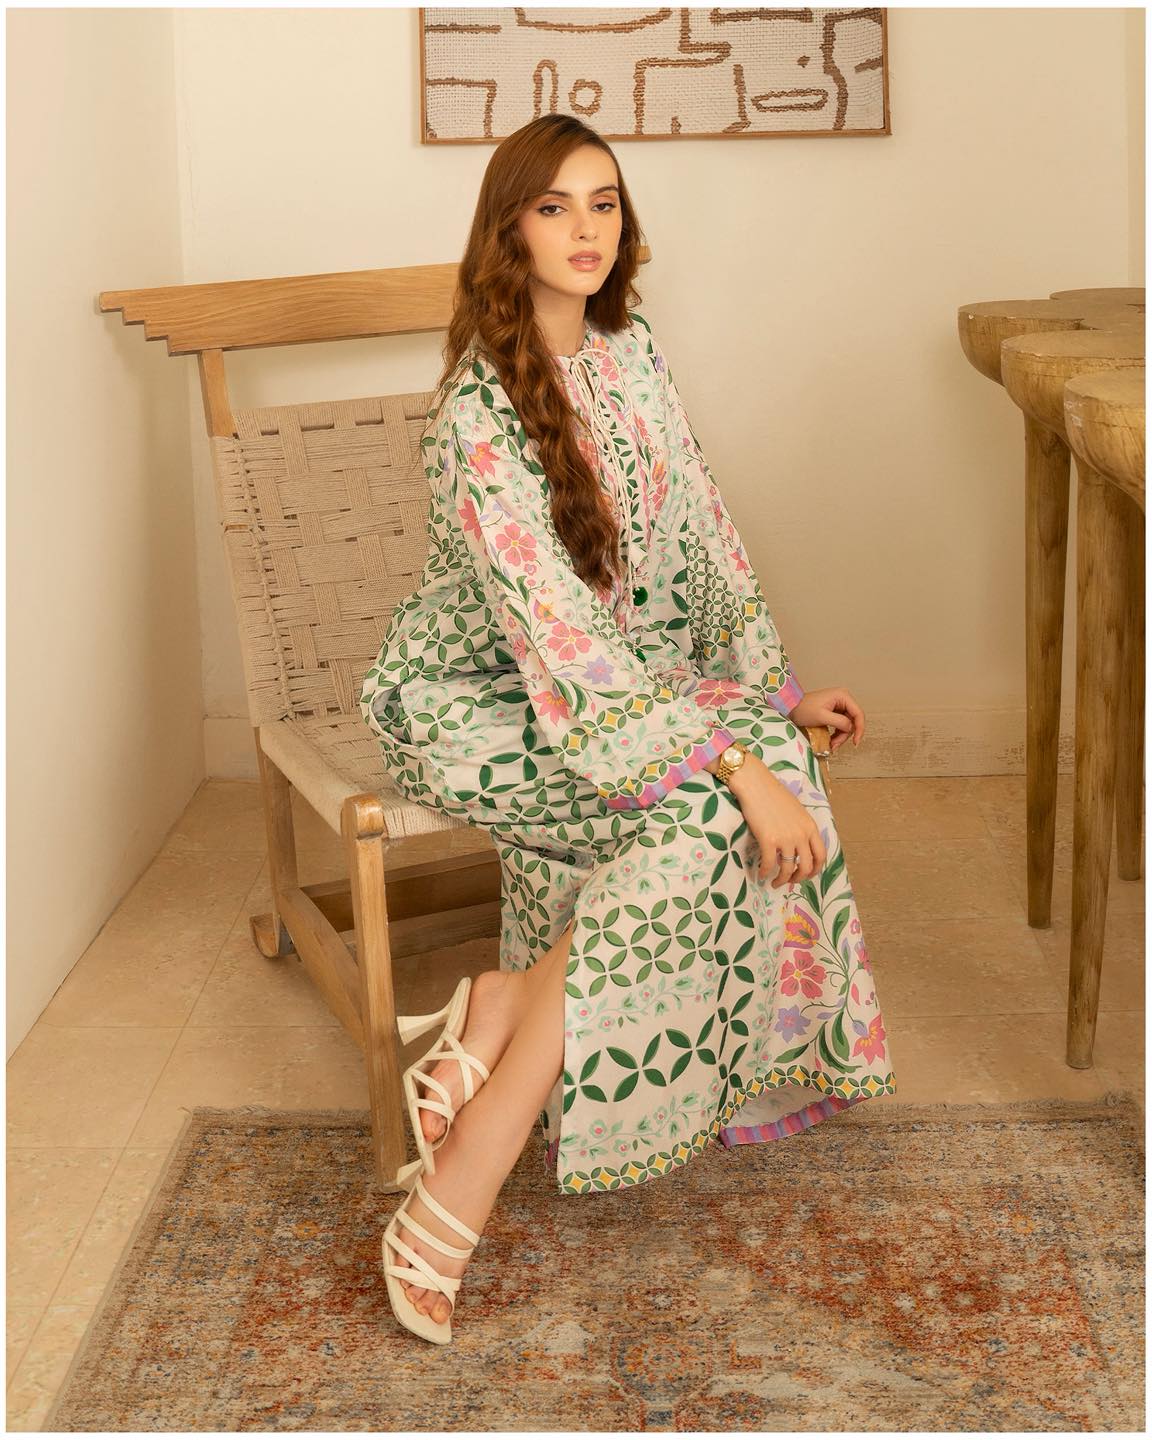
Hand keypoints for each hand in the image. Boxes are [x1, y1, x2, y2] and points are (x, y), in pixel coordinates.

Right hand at [709, 749, 827, 888]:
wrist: (756, 785)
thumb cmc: (773, 795)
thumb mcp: (796, 811)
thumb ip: (801, 828)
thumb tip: (797, 846)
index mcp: (810, 827)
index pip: (821, 856)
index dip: (815, 870)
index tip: (806, 875)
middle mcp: (801, 835)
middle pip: (806, 867)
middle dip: (798, 879)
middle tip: (789, 881)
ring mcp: (786, 838)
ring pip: (788, 869)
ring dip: (781, 880)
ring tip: (774, 883)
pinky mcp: (769, 840)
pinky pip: (769, 864)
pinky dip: (765, 872)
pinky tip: (761, 874)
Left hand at [788, 687, 864, 753]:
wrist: (791, 708)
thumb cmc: (804, 709)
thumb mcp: (822, 716)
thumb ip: (839, 721)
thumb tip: (850, 728)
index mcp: (843, 696)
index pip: (858, 714)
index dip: (859, 729)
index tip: (855, 742)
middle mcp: (843, 699)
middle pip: (853, 721)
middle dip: (845, 735)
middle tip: (835, 745)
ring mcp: (839, 705)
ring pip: (847, 725)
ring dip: (841, 736)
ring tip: (831, 745)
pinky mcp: (834, 712)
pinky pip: (841, 725)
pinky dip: (837, 734)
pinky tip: (831, 740)